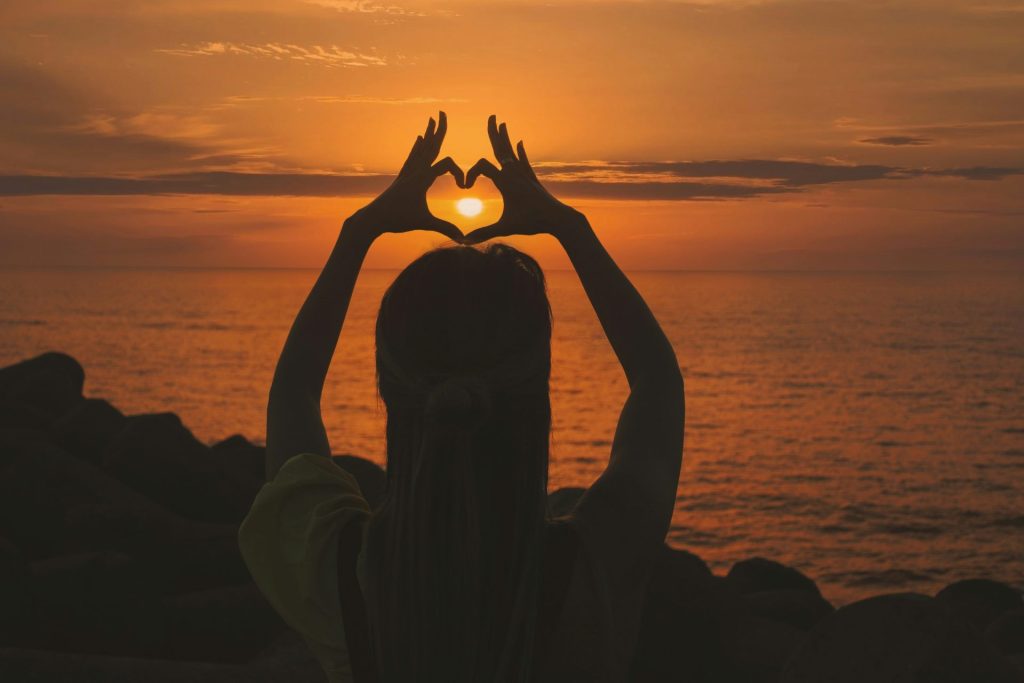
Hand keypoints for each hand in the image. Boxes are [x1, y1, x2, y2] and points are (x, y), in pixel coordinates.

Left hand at [349, 111, 464, 240]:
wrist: (373, 219)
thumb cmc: (397, 220)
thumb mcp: (424, 223)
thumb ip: (445, 227)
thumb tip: (464, 239)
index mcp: (422, 178)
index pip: (447, 164)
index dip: (460, 173)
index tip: (464, 188)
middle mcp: (414, 171)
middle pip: (430, 146)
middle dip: (438, 130)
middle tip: (443, 113)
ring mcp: (407, 172)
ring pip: (421, 148)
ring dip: (428, 133)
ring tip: (431, 120)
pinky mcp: (402, 177)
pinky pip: (412, 156)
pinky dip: (418, 146)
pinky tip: (418, 139)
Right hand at [460, 115, 584, 243]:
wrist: (558, 219)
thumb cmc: (532, 223)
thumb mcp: (505, 228)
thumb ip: (484, 232)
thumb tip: (463, 242)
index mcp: (506, 181)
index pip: (482, 166)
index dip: (470, 174)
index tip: (466, 189)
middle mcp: (515, 173)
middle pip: (501, 149)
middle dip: (494, 133)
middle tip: (491, 117)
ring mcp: (525, 175)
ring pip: (512, 152)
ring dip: (505, 138)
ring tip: (502, 123)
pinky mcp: (532, 179)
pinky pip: (524, 161)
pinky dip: (520, 152)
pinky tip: (519, 143)